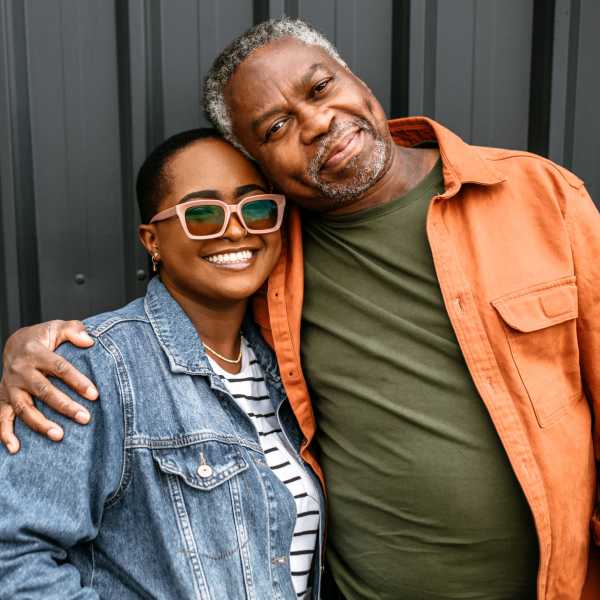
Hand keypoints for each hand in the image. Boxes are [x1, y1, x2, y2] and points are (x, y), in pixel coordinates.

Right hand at [0, 320, 97, 452]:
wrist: (15, 343)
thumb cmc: (42, 337)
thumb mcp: (57, 327)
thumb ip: (73, 330)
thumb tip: (89, 341)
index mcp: (36, 352)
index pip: (59, 368)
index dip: (77, 381)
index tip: (94, 394)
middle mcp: (20, 371)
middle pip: (43, 391)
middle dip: (65, 406)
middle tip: (84, 418)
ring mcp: (10, 386)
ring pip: (24, 408)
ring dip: (41, 424)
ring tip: (59, 436)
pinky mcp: (2, 398)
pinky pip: (1, 418)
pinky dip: (5, 434)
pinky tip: (15, 449)